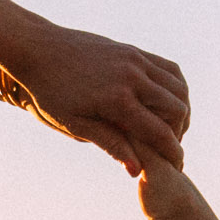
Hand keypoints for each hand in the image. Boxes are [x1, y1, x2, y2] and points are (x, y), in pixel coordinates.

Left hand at [5, 24, 190, 172]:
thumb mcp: (74, 124)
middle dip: (179, 133)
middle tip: (169, 148)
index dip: (173, 153)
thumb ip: (110, 144)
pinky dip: (176, 87)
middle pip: (177, 109)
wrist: (37, 49)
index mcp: (117, 100)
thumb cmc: (49, 92)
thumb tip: (138, 170)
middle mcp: (132, 77)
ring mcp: (135, 60)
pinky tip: (167, 102)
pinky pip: (169, 69)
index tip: (177, 168)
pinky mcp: (133, 50)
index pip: (159, 133)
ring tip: (170, 127)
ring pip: (179, 87)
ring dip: (181, 110)